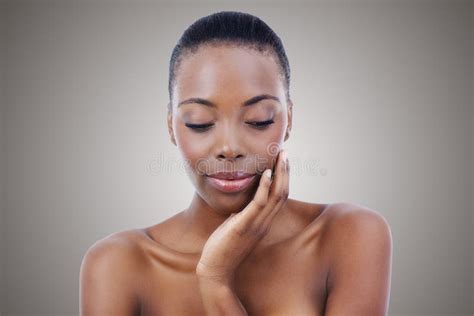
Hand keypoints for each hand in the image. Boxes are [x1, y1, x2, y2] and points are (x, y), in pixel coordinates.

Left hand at [196, 149, 289, 283]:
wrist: (215, 270)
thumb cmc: (222, 249)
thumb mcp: (235, 227)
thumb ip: (241, 216)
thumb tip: (239, 206)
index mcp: (262, 222)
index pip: (279, 196)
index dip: (283, 178)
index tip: (282, 161)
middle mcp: (264, 222)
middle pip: (282, 193)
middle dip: (285, 171)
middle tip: (285, 152)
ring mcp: (256, 224)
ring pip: (275, 196)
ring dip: (279, 174)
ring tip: (281, 157)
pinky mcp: (244, 225)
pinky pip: (259, 204)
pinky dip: (264, 187)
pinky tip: (266, 173)